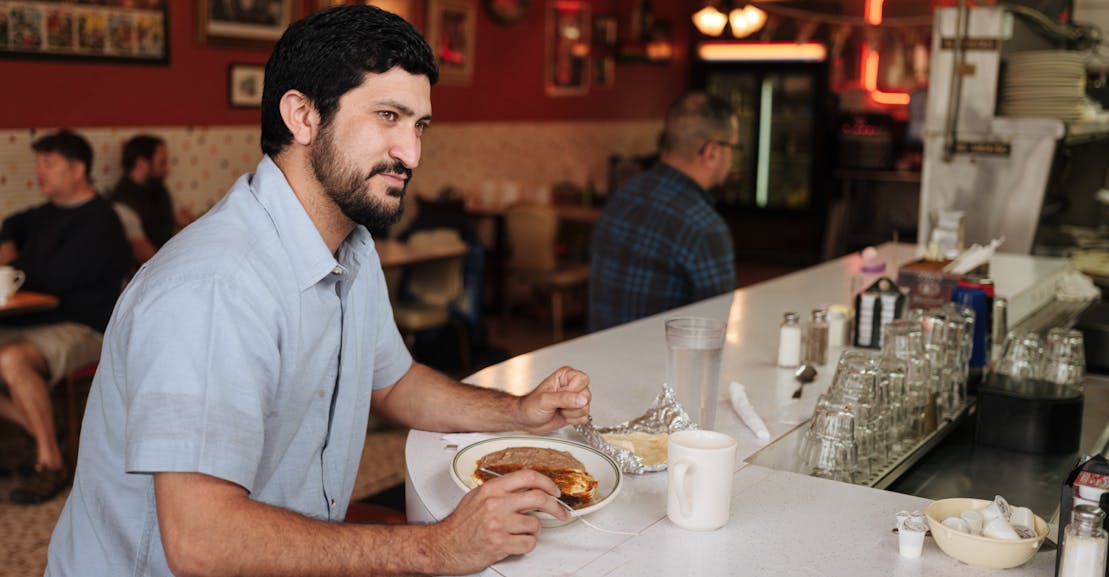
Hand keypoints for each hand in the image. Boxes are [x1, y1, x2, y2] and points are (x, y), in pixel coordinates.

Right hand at [432, 469, 567, 573]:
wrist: (444, 546)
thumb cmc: (460, 524)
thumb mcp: (478, 498)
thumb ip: (502, 491)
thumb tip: (528, 489)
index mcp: (492, 489)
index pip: (527, 476)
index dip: (547, 482)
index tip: (555, 490)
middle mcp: (496, 504)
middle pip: (539, 498)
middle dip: (556, 507)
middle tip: (562, 512)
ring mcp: (498, 524)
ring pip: (535, 524)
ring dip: (532, 531)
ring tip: (518, 532)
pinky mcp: (500, 543)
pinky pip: (528, 543)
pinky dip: (526, 545)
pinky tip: (514, 542)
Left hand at [517, 366, 590, 433]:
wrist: (527, 420)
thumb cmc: (531, 406)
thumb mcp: (545, 400)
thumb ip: (564, 398)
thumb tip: (582, 399)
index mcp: (565, 376)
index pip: (582, 379)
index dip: (573, 390)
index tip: (561, 395)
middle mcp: (572, 386)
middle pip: (587, 395)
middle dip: (572, 405)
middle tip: (558, 405)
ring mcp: (575, 400)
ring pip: (586, 408)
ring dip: (571, 414)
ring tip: (558, 410)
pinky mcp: (576, 412)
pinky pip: (584, 418)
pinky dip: (573, 420)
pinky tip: (562, 416)